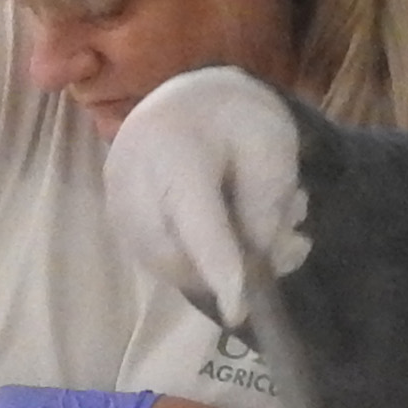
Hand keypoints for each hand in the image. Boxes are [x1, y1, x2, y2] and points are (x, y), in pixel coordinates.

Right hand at [102, 68, 309, 327]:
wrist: (187, 97)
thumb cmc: (236, 118)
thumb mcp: (272, 147)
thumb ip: (266, 204)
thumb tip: (253, 262)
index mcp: (174, 153)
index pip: (197, 224)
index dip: (220, 270)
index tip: (240, 311)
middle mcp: (132, 182)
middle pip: (179, 256)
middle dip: (228, 268)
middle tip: (290, 241)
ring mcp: (117, 203)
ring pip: (169, 267)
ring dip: (217, 266)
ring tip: (262, 226)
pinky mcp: (118, 220)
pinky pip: (161, 260)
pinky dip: (198, 259)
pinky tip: (226, 230)